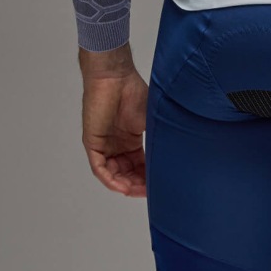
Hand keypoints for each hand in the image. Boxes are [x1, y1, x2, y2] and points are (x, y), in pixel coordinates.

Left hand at [78, 44, 148, 196]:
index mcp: (131, 140)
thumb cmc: (134, 92)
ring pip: (113, 174)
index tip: (160, 186)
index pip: (139, 165)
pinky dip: (110, 179)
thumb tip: (178, 153)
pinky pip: (99, 168)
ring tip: (138, 191)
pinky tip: (122, 186)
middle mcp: (117, 145)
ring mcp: (104, 145)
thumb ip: (160, 137)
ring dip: (125, 185)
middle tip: (149, 192)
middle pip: (126, 173)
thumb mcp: (152, 120)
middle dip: (137, 185)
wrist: (115, 77)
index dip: (148, 177)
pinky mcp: (92, 143)